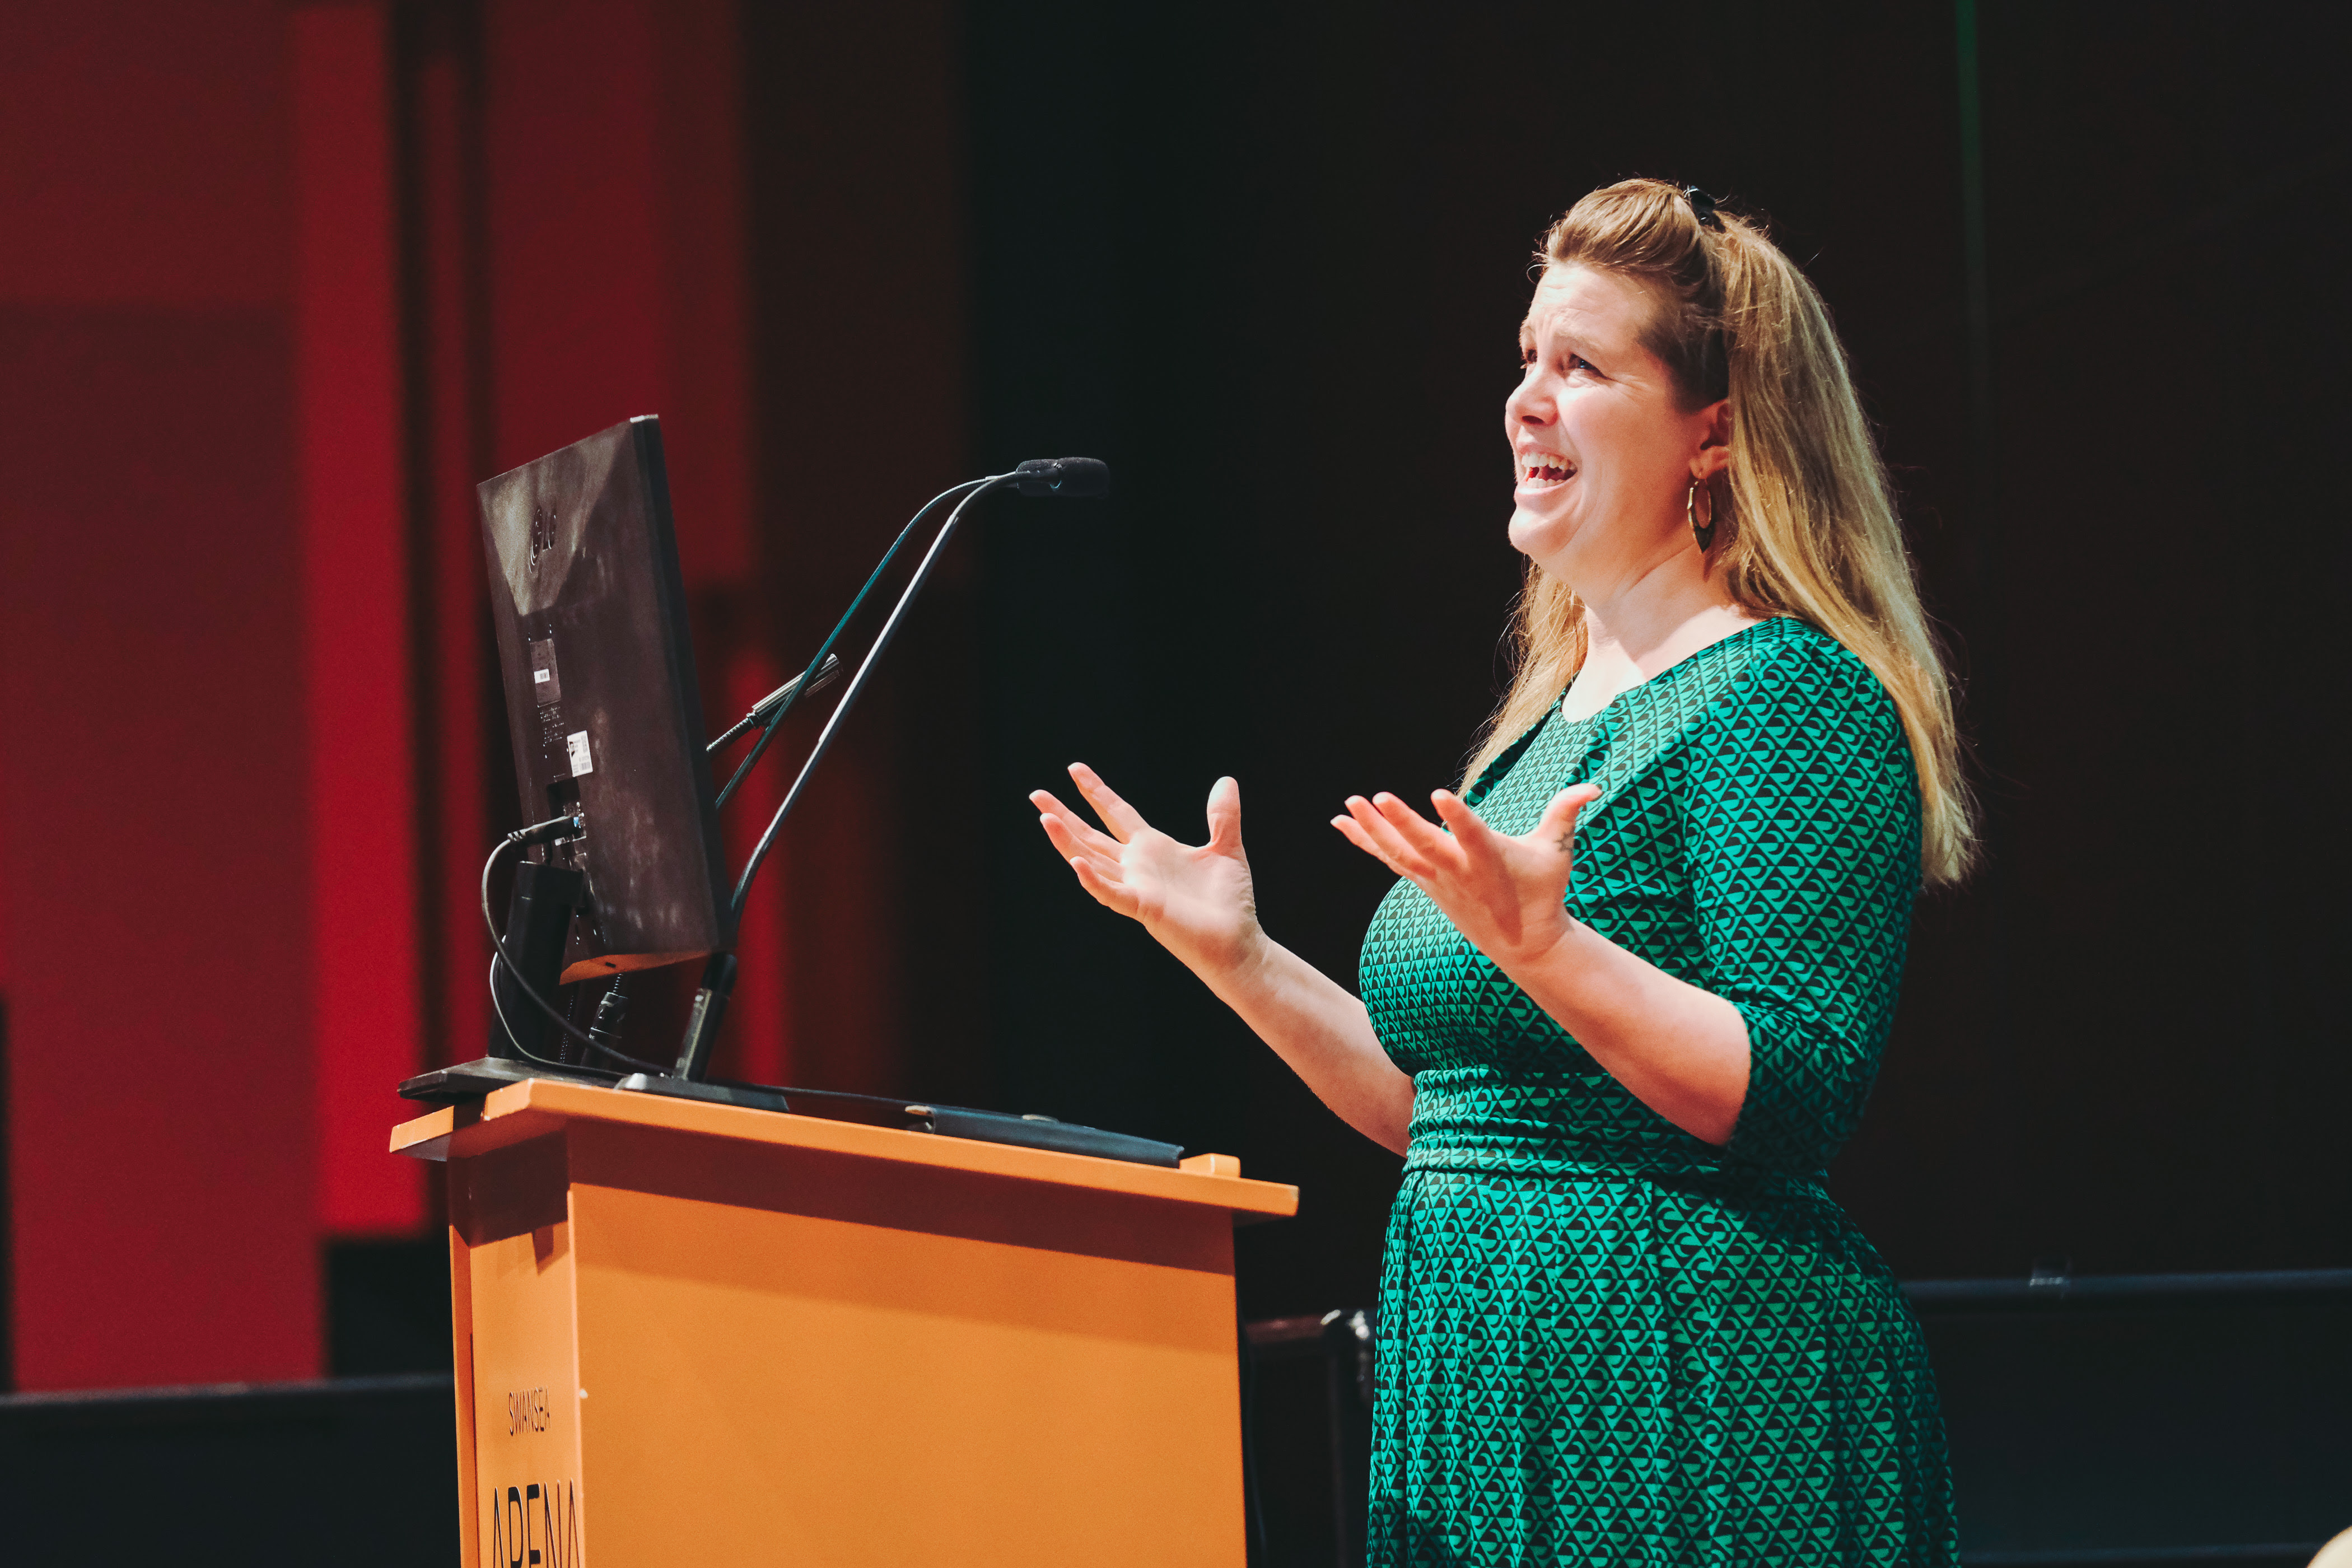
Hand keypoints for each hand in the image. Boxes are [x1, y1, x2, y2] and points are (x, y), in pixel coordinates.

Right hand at [1031, 764, 1265, 980]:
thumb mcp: (1227, 847)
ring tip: (1045, 818)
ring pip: (1092, 860)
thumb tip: (1226, 780)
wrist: (1238, 943)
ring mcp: (1136, 887)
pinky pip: (1111, 893)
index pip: (1116, 813)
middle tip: (1036, 794)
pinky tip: (1076, 861)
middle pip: (1091, 835)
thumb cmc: (1230, 902)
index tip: (1074, 768)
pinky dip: (1093, 879)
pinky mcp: (1144, 908)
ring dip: (1067, 841)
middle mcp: (1137, 866)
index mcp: (1153, 848)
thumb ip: (1223, 815)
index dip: (1096, 791)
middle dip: (1064, 814)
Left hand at [1331, 784, 1600, 971]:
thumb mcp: (1557, 853)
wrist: (1523, 944)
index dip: (1456, 817)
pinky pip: (1390, 860)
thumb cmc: (1542, 891)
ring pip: (1399, 854)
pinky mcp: (1426, 883)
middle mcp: (1459, 872)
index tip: (1438, 795)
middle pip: (1425, 847)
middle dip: (1400, 823)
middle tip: (1376, 797)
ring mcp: (1437, 881)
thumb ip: (1566, 814)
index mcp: (1490, 860)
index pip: (1472, 836)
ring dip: (1372, 830)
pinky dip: (1366, 842)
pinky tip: (1342, 823)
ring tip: (1348, 804)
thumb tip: (1594, 786)